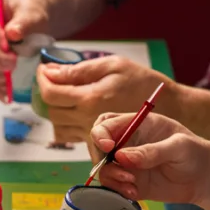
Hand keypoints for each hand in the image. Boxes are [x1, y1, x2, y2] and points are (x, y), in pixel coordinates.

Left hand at [37, 55, 174, 144]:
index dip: (42, 80)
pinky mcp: (96, 143)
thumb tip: (51, 72)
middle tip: (54, 80)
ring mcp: (91, 135)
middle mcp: (87, 120)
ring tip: (65, 95)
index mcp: (91, 99)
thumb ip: (80, 71)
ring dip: (56, 111)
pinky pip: (71, 137)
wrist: (167, 108)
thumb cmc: (143, 82)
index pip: (51, 94)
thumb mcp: (113, 66)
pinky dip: (67, 124)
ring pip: (58, 127)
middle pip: (51, 112)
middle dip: (48, 95)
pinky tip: (76, 110)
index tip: (43, 70)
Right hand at [90, 112, 208, 203]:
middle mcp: (126, 143)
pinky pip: (112, 186)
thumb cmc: (194, 153)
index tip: (108, 147)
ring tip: (133, 184)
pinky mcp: (128, 182)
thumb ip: (151, 151)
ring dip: (112, 178)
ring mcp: (125, 164)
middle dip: (102, 160)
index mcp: (136, 125)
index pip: (106, 124)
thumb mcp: (178, 147)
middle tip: (124, 172)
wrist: (203, 178)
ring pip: (102, 168)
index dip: (100, 134)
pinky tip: (135, 193)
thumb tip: (122, 157)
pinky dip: (118, 190)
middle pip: (97, 146)